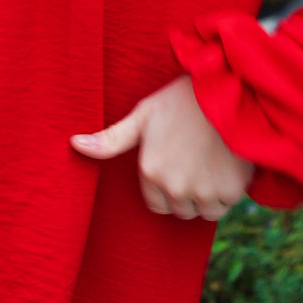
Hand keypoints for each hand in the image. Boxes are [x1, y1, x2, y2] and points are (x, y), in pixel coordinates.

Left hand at [71, 74, 253, 220]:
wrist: (230, 91)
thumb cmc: (184, 99)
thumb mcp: (144, 114)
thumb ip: (110, 138)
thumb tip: (73, 144)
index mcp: (150, 171)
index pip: (154, 204)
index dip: (164, 187)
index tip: (175, 165)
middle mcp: (173, 187)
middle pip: (178, 209)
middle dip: (184, 192)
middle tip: (194, 161)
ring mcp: (202, 191)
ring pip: (202, 211)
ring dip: (206, 195)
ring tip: (210, 163)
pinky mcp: (229, 191)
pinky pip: (224, 205)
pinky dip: (226, 192)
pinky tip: (226, 165)